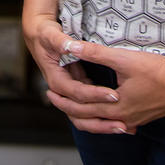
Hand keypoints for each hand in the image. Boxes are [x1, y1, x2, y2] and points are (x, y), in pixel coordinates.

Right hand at [21, 14, 128, 133]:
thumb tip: (70, 46)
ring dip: (104, 123)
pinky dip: (104, 113)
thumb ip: (60, 42)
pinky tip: (122, 118)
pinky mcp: (79, 88)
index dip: (96, 95)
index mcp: (56, 80)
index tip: (115, 95)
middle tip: (123, 123)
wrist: (39, 37)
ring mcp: (71, 91)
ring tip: (125, 127)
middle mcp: (63, 90)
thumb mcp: (51, 36)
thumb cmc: (44, 36)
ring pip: (86, 114)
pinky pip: (91, 106)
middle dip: (102, 120)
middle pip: (81, 113)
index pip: (77, 93)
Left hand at [47, 38, 164, 133]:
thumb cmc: (159, 71)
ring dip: (87, 114)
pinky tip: (106, 111)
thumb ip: (97, 53)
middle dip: (71, 109)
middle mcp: (122, 119)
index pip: (81, 107)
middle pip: (89, 119)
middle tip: (55, 100)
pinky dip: (105, 117)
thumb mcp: (125, 58)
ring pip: (103, 122)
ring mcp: (134, 120)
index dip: (64, 99)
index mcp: (115, 107)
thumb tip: (71, 46)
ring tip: (77, 104)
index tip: (49, 92)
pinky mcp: (144, 117)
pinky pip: (117, 122)